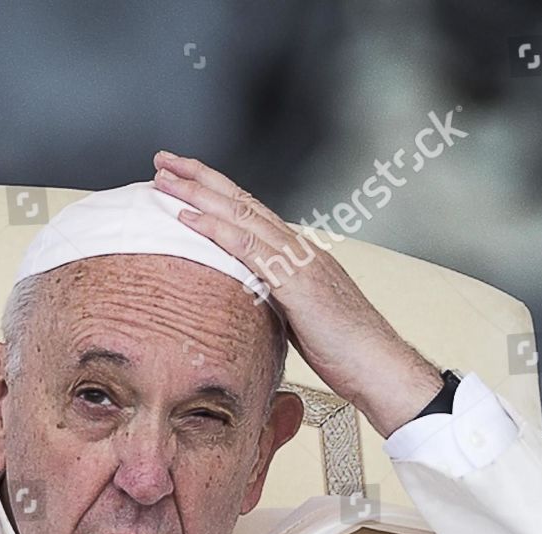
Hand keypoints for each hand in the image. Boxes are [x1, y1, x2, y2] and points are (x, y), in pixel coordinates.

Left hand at [151, 149, 443, 436]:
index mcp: (297, 253)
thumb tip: (245, 301)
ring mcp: (298, 261)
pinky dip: (216, 229)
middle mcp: (297, 247)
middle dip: (199, 178)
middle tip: (163, 160)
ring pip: (241, 215)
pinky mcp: (296, 282)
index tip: (182, 177)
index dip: (215, 191)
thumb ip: (273, 299)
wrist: (379, 365)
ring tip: (164, 179)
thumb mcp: (299, 318)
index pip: (250, 212)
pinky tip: (188, 219)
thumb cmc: (344, 349)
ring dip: (199, 194)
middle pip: (241, 201)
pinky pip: (249, 248)